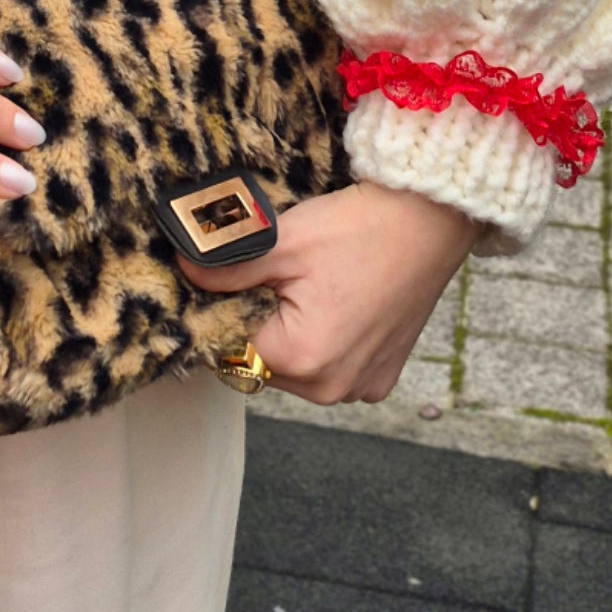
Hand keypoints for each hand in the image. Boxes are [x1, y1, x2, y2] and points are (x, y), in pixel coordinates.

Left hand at [177, 181, 476, 403]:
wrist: (429, 222)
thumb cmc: (358, 229)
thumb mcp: (282, 242)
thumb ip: (225, 266)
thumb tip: (182, 270)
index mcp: (303, 361)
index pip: (230, 350)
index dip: (222, 312)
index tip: (230, 281)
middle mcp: (333, 389)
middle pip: (264, 364)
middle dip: (258, 324)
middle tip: (276, 275)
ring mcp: (362, 388)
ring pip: (297, 368)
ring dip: (291, 335)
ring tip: (311, 286)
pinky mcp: (381, 378)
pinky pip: (333, 368)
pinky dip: (325, 341)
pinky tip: (337, 302)